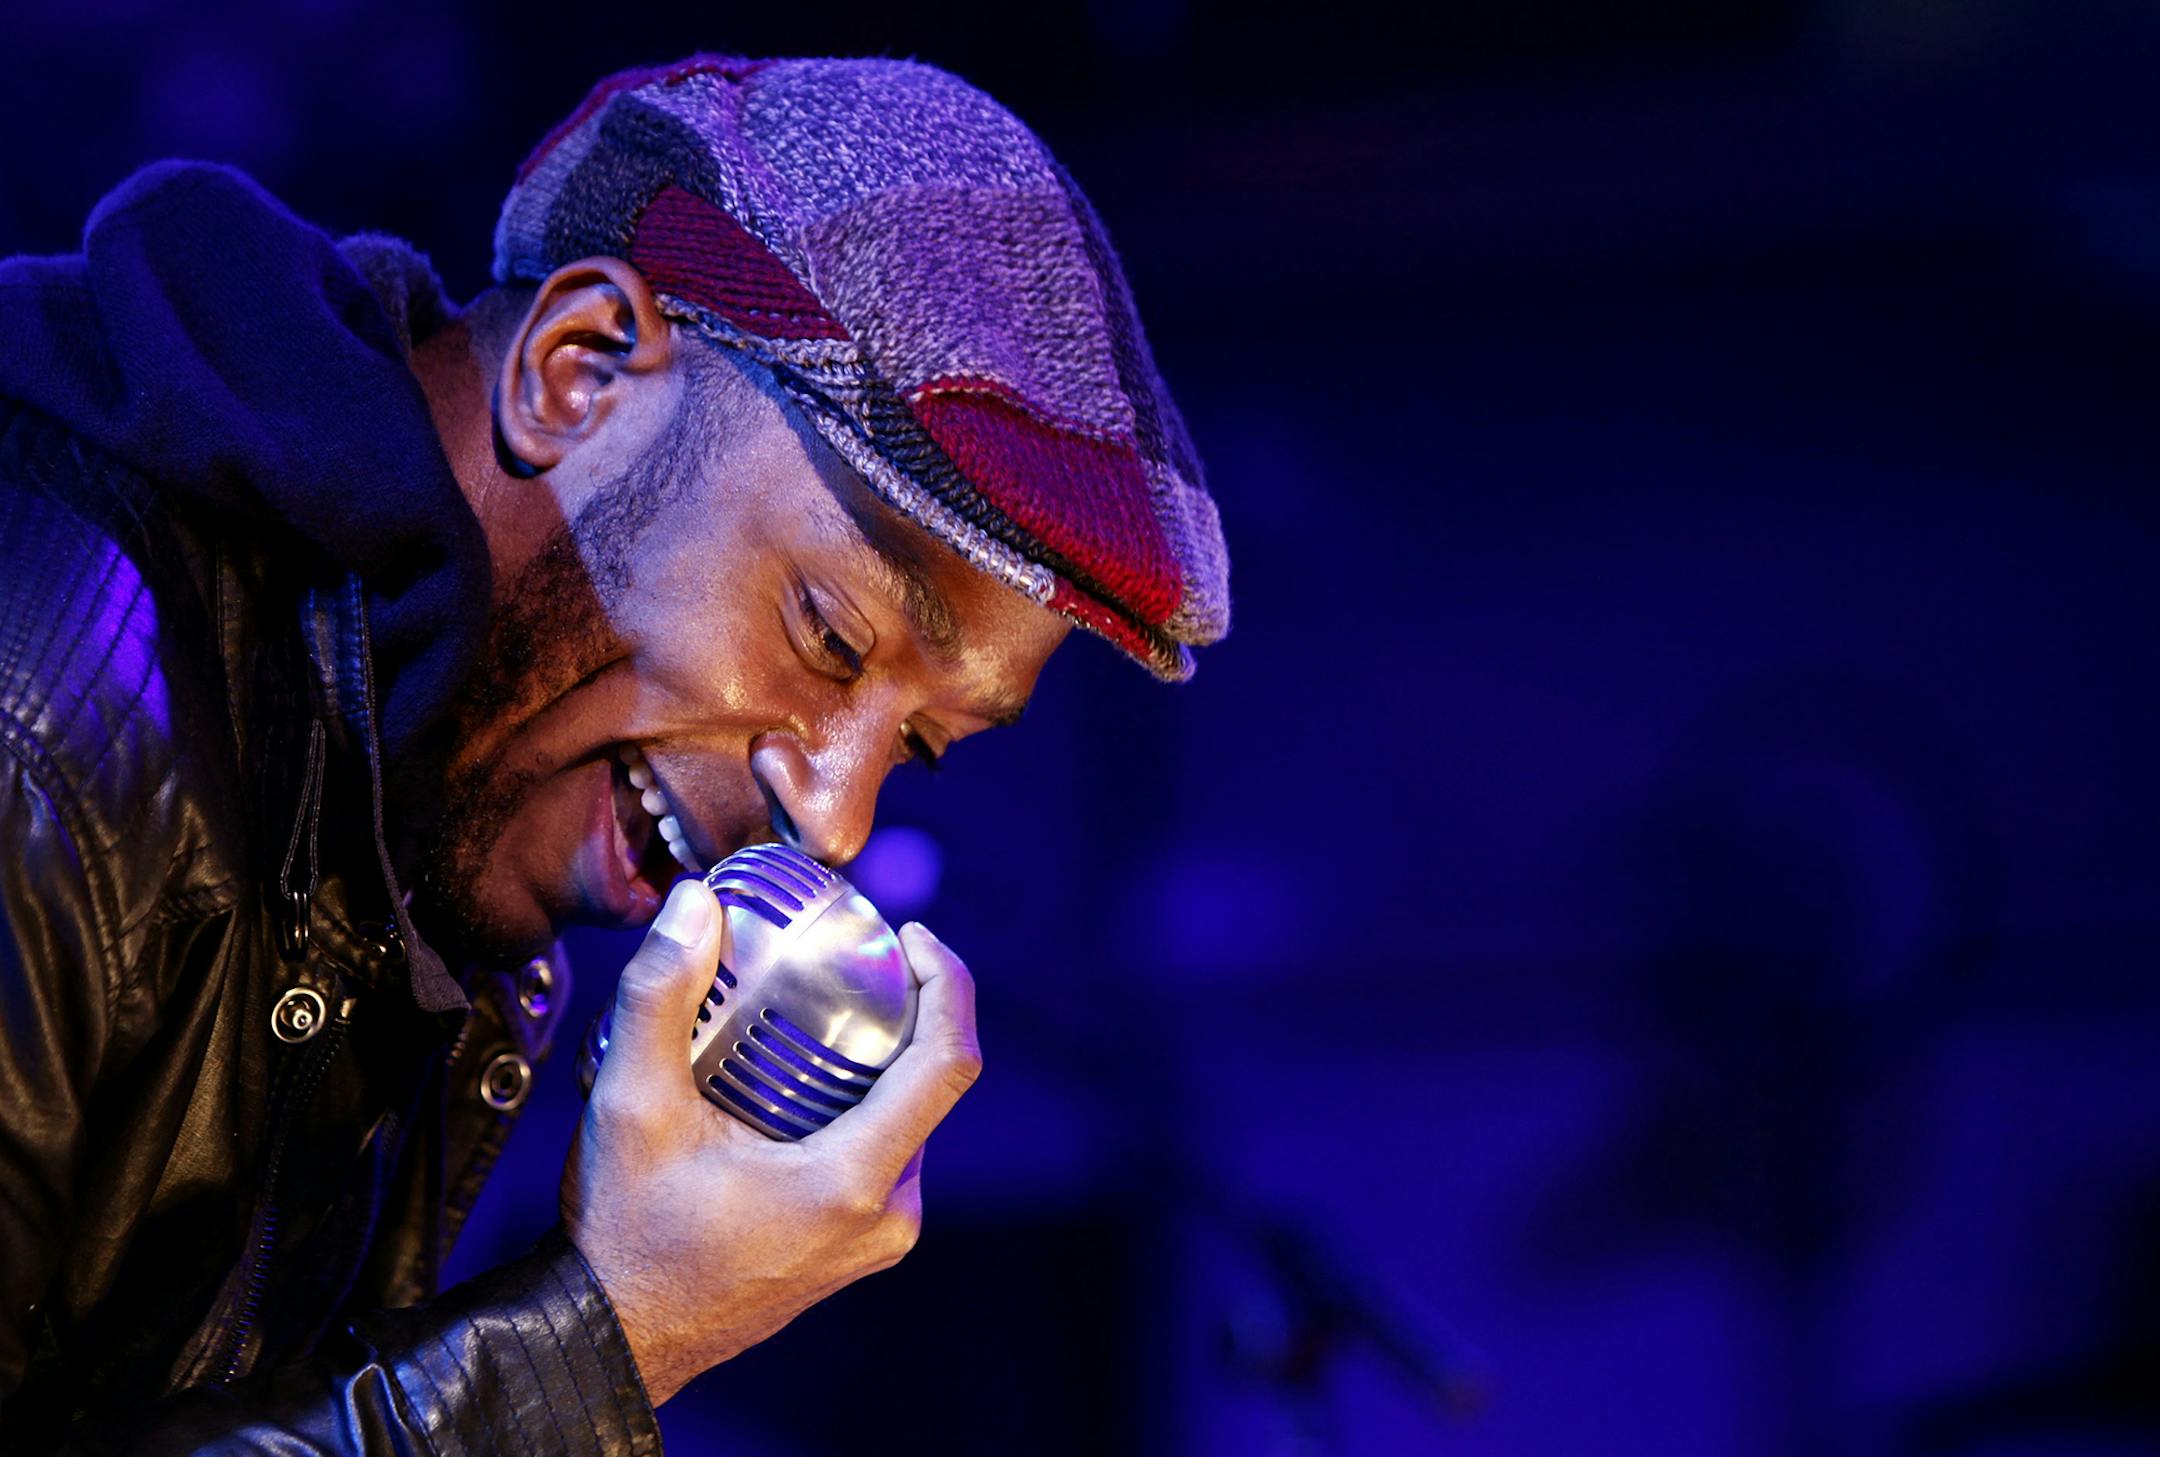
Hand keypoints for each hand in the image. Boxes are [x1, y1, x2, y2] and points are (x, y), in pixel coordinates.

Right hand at [561, 878, 980, 1403]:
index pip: (950, 1064)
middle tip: (847, 954)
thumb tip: (694, 904)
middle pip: (931, 1084)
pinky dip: (859, 1100)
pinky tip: (801, 1072)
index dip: (947, 982)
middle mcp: (887, 1215)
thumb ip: (659, 994)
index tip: (911, 934)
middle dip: (902, 1008)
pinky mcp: (860, 1244)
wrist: (614, 1337)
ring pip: (907, 1116)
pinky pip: (885, 1150)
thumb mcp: (629, 1105)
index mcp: (852, 1182)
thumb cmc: (624, 1235)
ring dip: (877, 1056)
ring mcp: (879, 1236)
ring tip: (818, 1006)